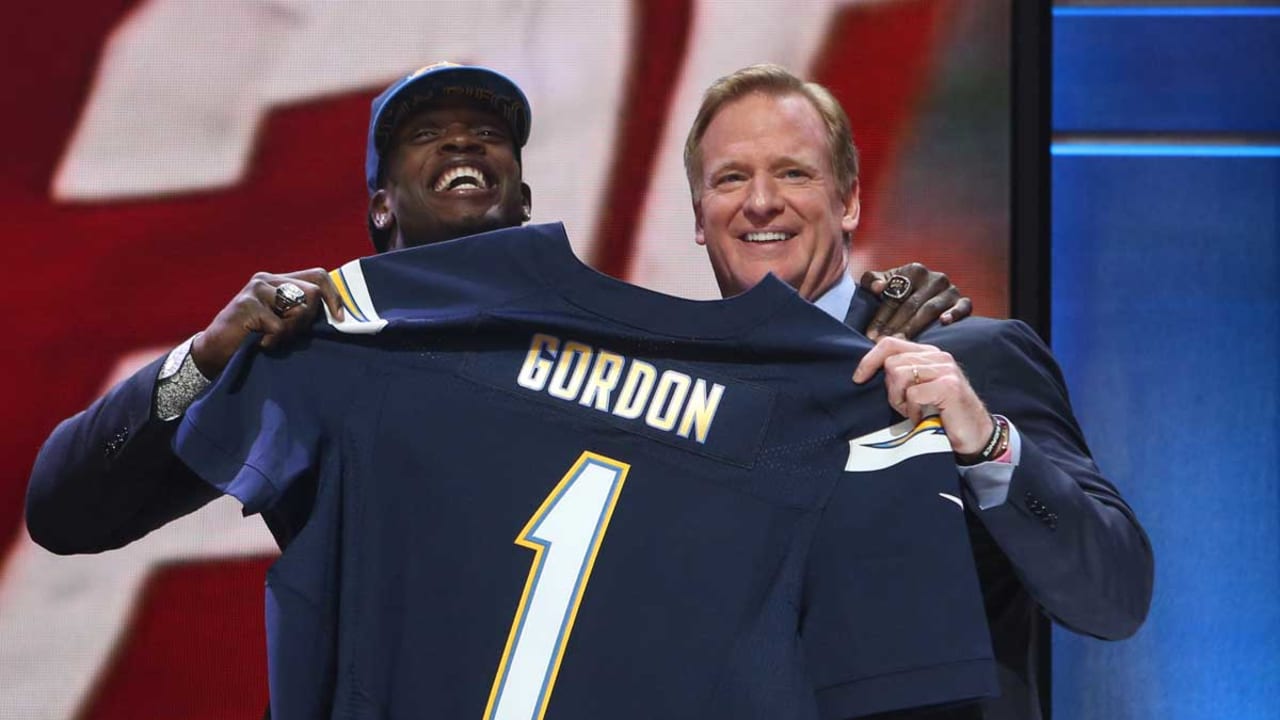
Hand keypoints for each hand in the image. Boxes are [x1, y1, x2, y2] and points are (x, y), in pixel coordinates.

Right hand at [191, 269, 343, 377]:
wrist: (214, 352)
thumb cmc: (252, 339)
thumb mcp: (281, 321)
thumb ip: (301, 311)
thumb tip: (337, 315)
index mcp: (277, 280)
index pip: (318, 275)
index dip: (334, 295)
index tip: (339, 318)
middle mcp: (267, 280)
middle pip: (312, 293)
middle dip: (308, 320)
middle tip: (290, 335)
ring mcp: (256, 290)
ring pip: (299, 308)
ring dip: (291, 331)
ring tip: (272, 338)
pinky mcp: (247, 305)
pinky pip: (280, 326)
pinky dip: (274, 341)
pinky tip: (260, 343)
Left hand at [852, 336, 992, 454]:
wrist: (974, 435)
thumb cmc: (940, 414)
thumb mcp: (917, 390)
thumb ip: (900, 375)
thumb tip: (868, 370)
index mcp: (928, 353)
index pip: (890, 343)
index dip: (869, 359)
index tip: (858, 378)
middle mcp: (938, 356)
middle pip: (891, 363)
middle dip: (891, 390)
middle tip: (904, 407)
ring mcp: (945, 369)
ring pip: (899, 375)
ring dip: (900, 400)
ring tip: (914, 412)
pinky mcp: (949, 386)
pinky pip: (913, 394)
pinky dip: (912, 411)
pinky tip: (922, 418)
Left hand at [859, 262, 971, 339]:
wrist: (927, 296)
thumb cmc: (899, 291)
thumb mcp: (884, 283)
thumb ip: (872, 280)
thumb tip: (878, 287)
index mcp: (914, 270)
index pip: (895, 297)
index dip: (880, 317)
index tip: (870, 335)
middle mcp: (935, 277)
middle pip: (911, 305)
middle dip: (894, 326)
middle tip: (883, 344)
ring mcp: (951, 289)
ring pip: (930, 309)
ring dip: (914, 327)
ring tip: (902, 343)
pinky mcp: (963, 301)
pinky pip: (962, 307)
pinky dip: (954, 313)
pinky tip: (944, 322)